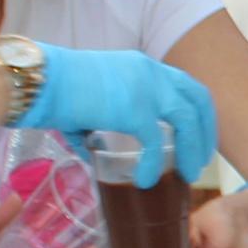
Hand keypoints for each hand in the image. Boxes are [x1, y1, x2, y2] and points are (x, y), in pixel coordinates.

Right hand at [15, 46, 217, 183]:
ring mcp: (145, 88)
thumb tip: (95, 152)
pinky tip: (146, 180)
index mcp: (143, 67)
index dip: (198, 112)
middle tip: (201, 160)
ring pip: (187, 120)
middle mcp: (151, 72)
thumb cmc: (55, 91)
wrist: (40, 81)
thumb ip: (99, 123)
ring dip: (192, 149)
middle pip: (197, 100)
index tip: (199, 136)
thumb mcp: (91, 101)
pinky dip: (154, 164)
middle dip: (206, 132)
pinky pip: (155, 142)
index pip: (186, 85)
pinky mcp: (134, 109)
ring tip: (187, 175)